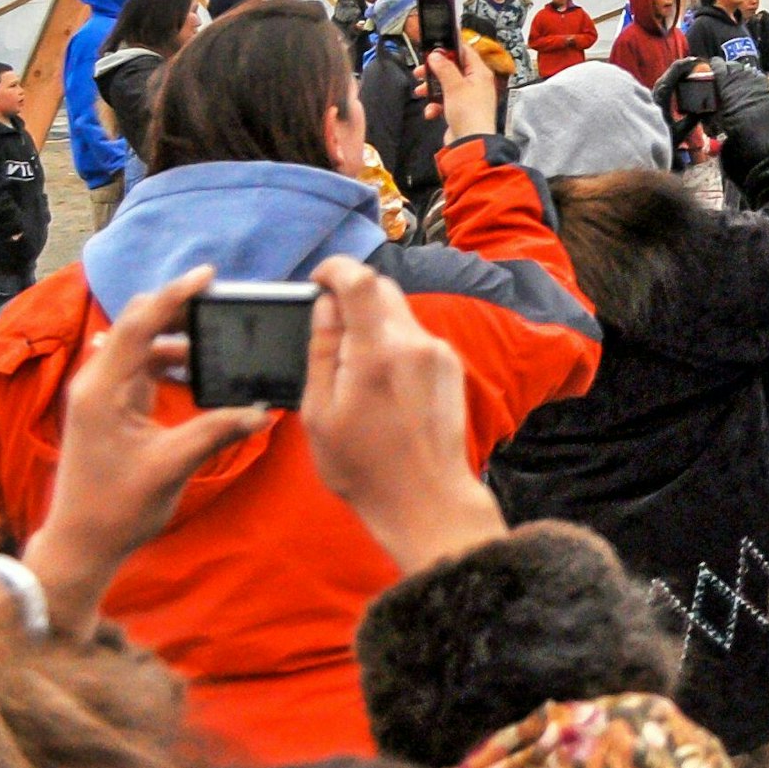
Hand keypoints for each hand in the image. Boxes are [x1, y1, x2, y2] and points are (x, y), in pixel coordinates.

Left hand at [23, 265, 269, 638]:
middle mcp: (95, 384)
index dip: (173, 296)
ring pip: (138, 345)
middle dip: (176, 310)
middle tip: (220, 303)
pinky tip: (197, 369)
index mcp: (101, 390)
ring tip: (216, 338)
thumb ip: (218, 431)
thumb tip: (264, 411)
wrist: (81, 543)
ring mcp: (100, 395)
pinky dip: (169, 360)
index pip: (137, 324)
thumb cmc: (117, 508)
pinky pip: (140, 368)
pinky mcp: (109, 408)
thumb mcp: (173, 466)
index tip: (208, 275)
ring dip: (175, 337)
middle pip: (135, 326)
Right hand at [300, 257, 507, 573]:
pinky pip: (416, 338)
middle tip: (328, 333)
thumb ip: (321, 352)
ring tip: (354, 372)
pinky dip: (394, 345)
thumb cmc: (363, 466)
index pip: (360, 281)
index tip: (318, 280)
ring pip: (400, 314)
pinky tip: (382, 385)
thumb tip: (325, 306)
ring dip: (373, 325)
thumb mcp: (320, 413)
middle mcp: (415, 343)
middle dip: (351, 299)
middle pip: (381, 291)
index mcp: (377, 353)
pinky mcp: (451, 366)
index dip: (335, 268)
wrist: (425, 498)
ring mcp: (438, 353)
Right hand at [417, 35, 501, 140]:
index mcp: (480, 73)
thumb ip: (444, 68)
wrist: (470, 142)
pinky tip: (431, 112)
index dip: (449, 48)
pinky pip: (444, 102)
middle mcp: (475, 83)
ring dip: (431, 89)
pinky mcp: (459, 110)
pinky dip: (435, 106)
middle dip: (434, 71)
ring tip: (420, 92)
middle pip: (452, 69)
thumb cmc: (468, 113)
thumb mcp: (454, 86)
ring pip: (445, 86)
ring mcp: (467, 97)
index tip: (433, 47)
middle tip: (419, 71)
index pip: (466, 52)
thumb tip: (436, 55)